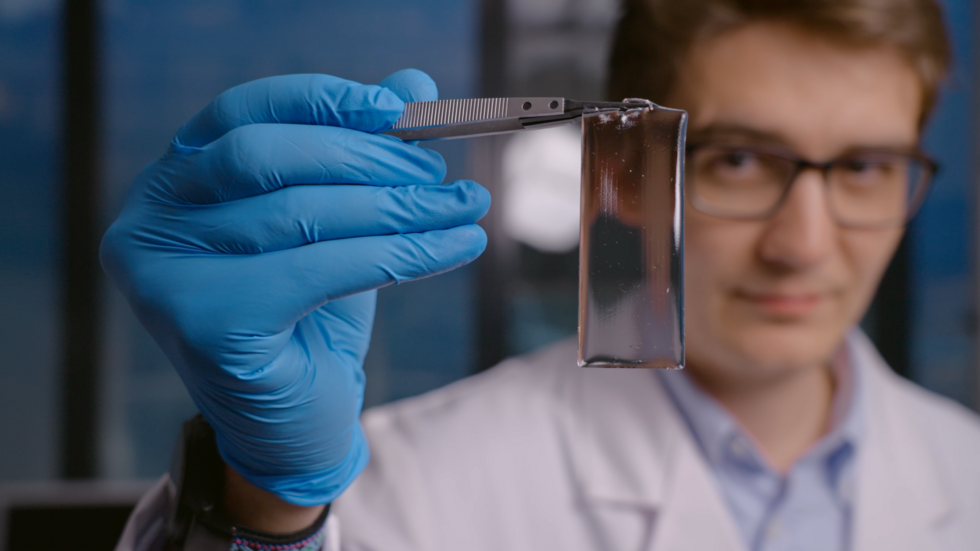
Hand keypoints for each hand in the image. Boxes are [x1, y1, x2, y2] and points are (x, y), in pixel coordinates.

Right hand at [101, 70, 489, 505]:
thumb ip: (360, 155)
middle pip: (265, 157)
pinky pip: (320, 269)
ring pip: (299, 214)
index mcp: (170, 185)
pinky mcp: (205, 323)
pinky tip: (453, 248)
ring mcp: (165, 276)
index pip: (241, 113)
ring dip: (397, 209)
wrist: (291, 428)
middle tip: (439, 174)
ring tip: (464, 208)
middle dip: (366, 159)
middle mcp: (148, 224)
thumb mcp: (335, 228)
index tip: (397, 107)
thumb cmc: (305, 322)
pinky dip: (399, 254)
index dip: (321, 102)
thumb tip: (412, 81)